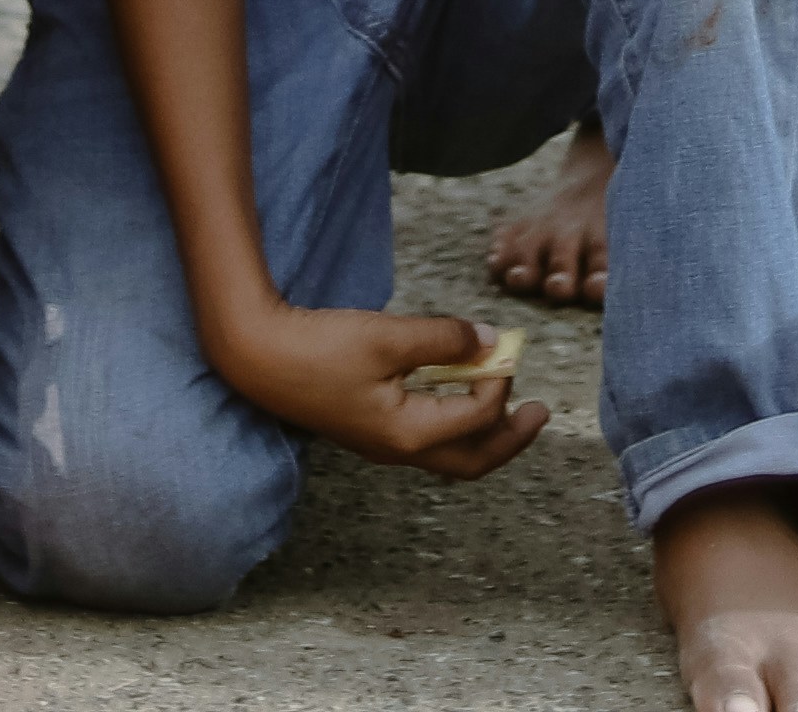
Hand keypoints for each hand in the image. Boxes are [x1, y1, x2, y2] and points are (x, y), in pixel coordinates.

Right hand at [205, 297, 545, 478]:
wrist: (258, 357)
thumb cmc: (321, 348)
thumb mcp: (389, 337)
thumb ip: (444, 339)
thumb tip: (490, 341)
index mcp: (409, 433)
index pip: (477, 416)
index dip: (500, 380)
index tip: (504, 346)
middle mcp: (399, 449)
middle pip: (472, 460)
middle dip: (511, 437)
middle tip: (539, 411)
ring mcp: (383, 444)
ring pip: (450, 454)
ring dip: (484, 430)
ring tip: (504, 399)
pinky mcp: (370, 429)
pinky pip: (427, 438)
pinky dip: (454, 420)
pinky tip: (454, 389)